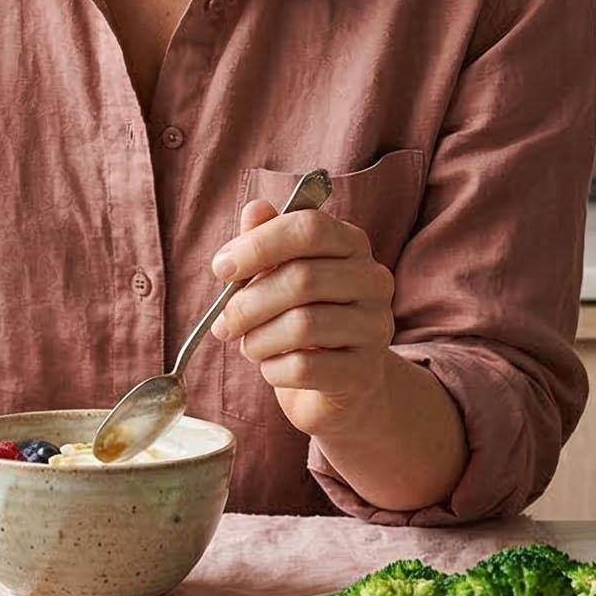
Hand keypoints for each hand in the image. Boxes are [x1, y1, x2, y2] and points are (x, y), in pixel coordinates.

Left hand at [207, 198, 398, 440]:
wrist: (335, 386)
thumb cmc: (301, 317)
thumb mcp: (279, 275)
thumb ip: (266, 241)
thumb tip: (254, 210)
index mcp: (351, 244)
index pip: (309, 227)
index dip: (258, 245)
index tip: (221, 268)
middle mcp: (373, 281)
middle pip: (302, 279)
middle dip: (247, 303)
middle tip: (223, 324)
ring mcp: (374, 327)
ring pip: (302, 325)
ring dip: (258, 339)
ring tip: (249, 346)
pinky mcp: (365, 372)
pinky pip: (305, 367)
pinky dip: (273, 369)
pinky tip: (271, 367)